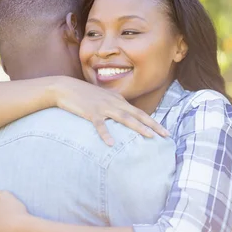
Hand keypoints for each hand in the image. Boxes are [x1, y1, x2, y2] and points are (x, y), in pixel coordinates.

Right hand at [52, 77, 169, 145]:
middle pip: (138, 115)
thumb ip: (116, 104)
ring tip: (149, 136)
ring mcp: (103, 107)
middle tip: (166, 135)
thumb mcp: (104, 97)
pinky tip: (111, 143)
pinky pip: (100, 125)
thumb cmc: (85, 94)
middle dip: (153, 125)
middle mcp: (115, 103)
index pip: (140, 113)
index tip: (165, 132)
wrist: (66, 87)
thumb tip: (126, 112)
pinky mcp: (91, 112)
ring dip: (137, 127)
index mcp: (119, 101)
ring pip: (124, 118)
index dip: (154, 122)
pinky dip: (106, 134)